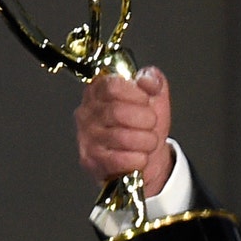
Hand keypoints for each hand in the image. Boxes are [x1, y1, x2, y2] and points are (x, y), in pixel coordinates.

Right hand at [75, 66, 173, 193]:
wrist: (146, 157)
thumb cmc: (144, 126)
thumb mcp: (154, 97)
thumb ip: (153, 81)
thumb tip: (147, 80)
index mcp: (98, 91)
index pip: (112, 86)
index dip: (136, 94)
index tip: (146, 101)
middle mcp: (87, 113)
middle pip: (117, 112)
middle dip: (146, 120)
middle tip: (151, 124)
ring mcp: (86, 137)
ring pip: (121, 137)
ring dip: (146, 141)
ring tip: (149, 141)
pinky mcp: (91, 161)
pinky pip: (120, 160)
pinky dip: (139, 159)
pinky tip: (140, 156)